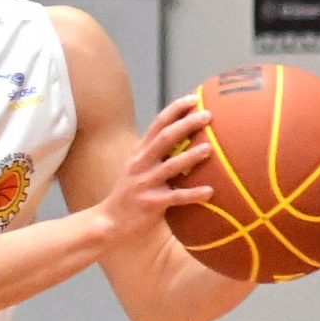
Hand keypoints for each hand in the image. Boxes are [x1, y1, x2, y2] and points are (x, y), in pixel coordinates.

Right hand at [100, 96, 217, 243]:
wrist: (110, 222)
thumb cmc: (132, 193)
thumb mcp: (139, 168)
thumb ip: (158, 154)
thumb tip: (188, 139)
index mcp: (140, 152)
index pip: (158, 123)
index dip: (176, 109)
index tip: (195, 98)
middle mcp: (141, 163)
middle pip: (165, 138)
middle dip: (186, 124)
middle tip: (207, 115)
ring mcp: (145, 183)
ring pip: (171, 166)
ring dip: (191, 156)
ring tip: (210, 150)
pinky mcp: (150, 204)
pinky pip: (175, 198)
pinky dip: (193, 194)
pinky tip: (210, 191)